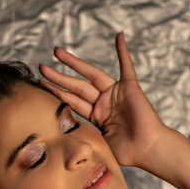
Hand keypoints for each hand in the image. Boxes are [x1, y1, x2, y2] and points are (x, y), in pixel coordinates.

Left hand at [38, 31, 169, 169]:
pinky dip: (123, 51)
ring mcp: (116, 94)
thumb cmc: (128, 152)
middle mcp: (104, 102)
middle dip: (58, 77)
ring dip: (74, 63)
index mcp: (96, 116)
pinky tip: (118, 36)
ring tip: (57, 52)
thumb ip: (84, 138)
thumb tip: (64, 143)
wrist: (148, 150)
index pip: (72, 101)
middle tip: (42, 67)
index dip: (56, 93)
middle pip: (77, 86)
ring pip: (91, 74)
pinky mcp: (130, 88)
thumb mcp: (99, 144)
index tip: (41, 84)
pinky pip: (126, 66)